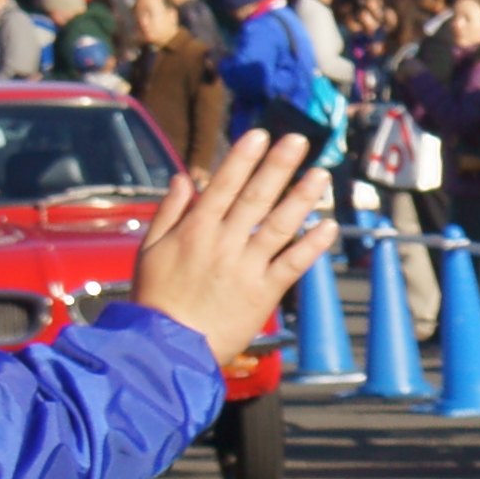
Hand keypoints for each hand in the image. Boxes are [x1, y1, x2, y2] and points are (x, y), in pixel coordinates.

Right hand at [125, 129, 328, 358]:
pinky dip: (312, 245)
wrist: (165, 344)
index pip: (224, 184)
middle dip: (277, 166)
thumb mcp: (150, 248)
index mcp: (195, 228)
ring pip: (279, 225)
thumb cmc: (156, 297)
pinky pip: (292, 264)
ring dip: (301, 198)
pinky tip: (329, 226)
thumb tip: (185, 178)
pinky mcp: (264, 293)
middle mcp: (223, 242)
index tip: (260, 134)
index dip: (244, 158)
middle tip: (299, 140)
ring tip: (321, 174)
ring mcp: (245, 267)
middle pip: (255, 196)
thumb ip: (170, 211)